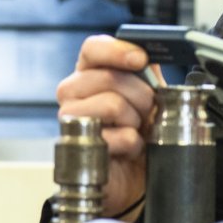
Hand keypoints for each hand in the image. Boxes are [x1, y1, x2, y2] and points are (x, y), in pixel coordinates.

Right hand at [55, 34, 158, 217]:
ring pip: (112, 104)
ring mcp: (72, 121)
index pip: (92, 49)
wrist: (139, 174)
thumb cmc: (140, 131)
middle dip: (140, 95)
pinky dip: (133, 144)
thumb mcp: (150, 95)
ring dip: (136, 121)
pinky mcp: (80, 148)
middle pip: (109, 77)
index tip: (140, 60)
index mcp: (89, 73)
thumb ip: (147, 71)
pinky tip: (128, 149)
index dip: (117, 51)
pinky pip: (116, 137)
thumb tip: (150, 53)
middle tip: (146, 111)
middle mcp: (73, 93)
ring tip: (135, 130)